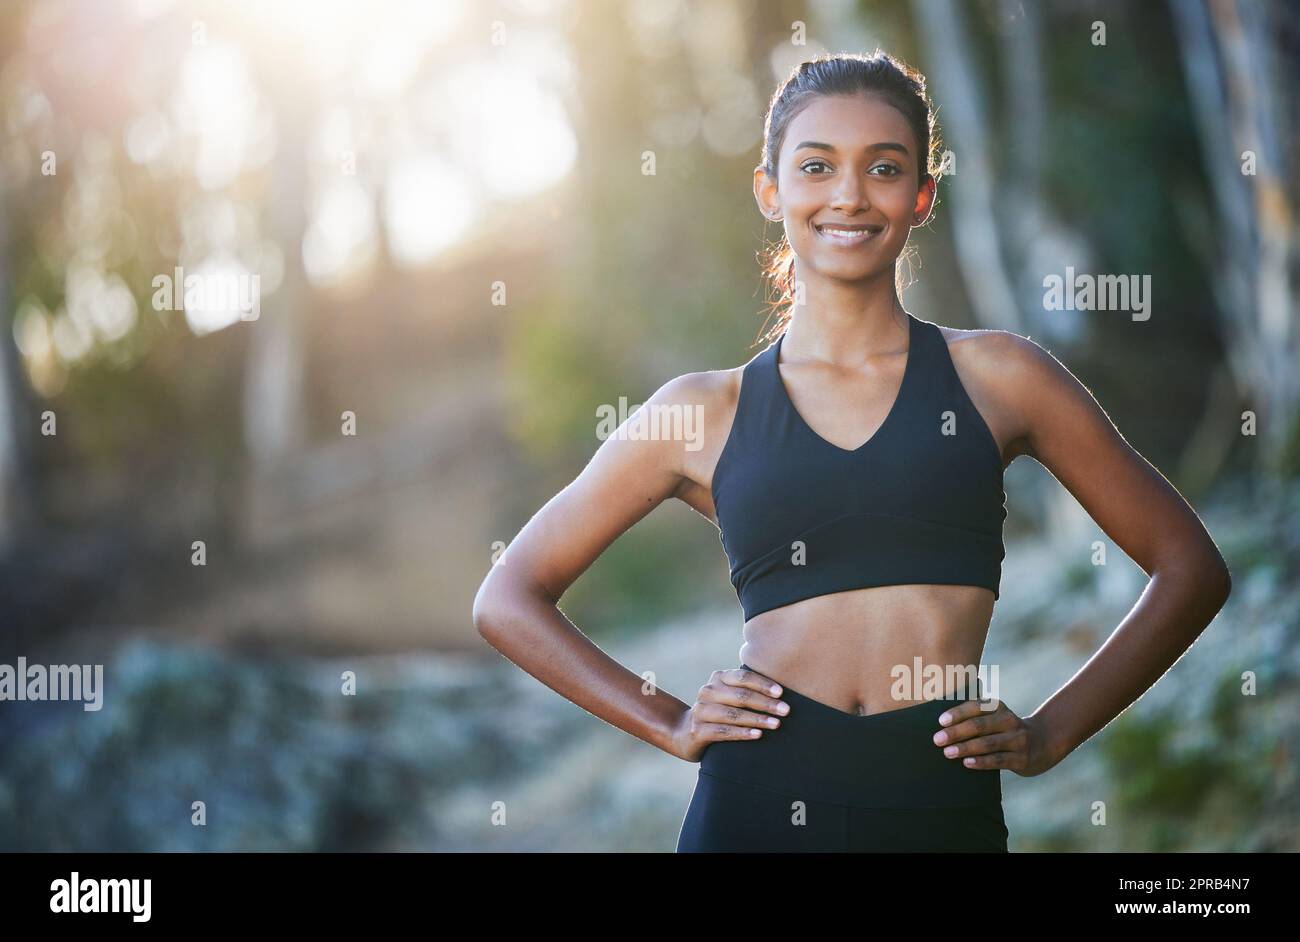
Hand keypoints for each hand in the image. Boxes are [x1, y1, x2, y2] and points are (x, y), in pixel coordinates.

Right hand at [670, 667, 790, 762]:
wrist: (686, 732)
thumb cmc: (721, 711)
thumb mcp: (731, 695)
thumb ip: (749, 689)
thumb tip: (784, 690)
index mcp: (719, 678)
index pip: (743, 677)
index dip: (762, 684)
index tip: (781, 693)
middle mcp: (708, 691)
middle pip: (740, 696)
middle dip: (765, 703)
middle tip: (785, 711)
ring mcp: (701, 711)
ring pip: (733, 714)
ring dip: (757, 719)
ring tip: (776, 724)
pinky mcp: (698, 730)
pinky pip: (723, 731)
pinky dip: (742, 733)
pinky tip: (757, 735)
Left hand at [931, 697, 1059, 776]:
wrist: (1043, 742)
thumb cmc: (1004, 729)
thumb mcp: (994, 717)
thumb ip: (973, 718)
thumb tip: (940, 726)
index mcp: (998, 707)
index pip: (976, 707)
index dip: (958, 713)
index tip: (941, 721)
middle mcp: (1009, 721)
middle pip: (979, 725)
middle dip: (956, 732)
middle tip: (937, 740)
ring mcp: (1017, 740)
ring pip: (988, 744)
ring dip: (966, 748)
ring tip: (947, 753)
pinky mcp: (1021, 758)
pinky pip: (998, 760)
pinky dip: (981, 762)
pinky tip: (967, 763)